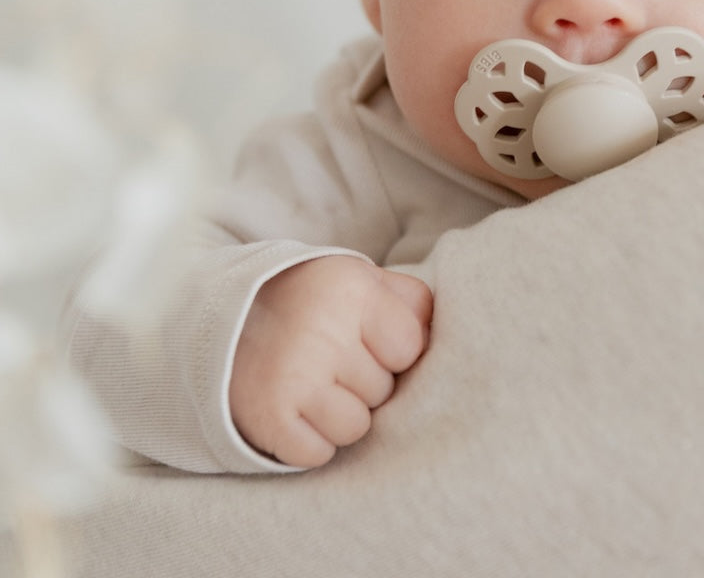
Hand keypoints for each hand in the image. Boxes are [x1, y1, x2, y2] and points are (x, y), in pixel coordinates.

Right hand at [229, 255, 431, 467]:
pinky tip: (295, 410)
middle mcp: (323, 331)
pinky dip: (310, 441)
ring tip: (315, 385)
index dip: (392, 351)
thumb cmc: (313, 302)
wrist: (222, 318)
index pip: (409, 348)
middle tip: (331, 361)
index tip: (367, 340)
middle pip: (382, 390)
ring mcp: (294, 377)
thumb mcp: (361, 280)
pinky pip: (318, 453)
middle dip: (364, 382)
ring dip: (340, 415)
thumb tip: (450, 337)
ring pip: (356, 427)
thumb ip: (410, 301)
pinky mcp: (268, 418)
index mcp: (352, 290)